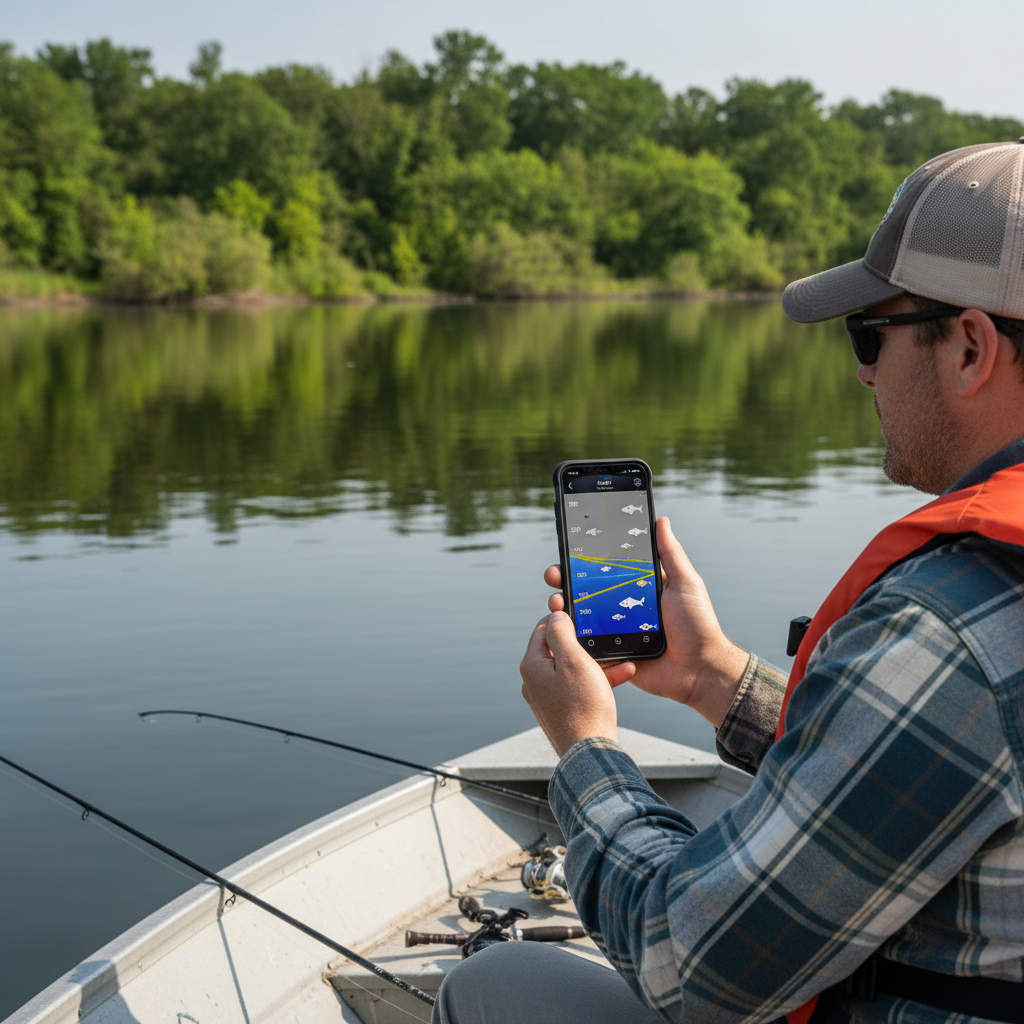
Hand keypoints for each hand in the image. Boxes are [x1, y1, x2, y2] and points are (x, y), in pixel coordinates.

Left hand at [520, 611, 617, 756]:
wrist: (590, 752)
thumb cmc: (583, 706)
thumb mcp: (574, 660)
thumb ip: (562, 633)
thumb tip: (555, 615)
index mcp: (532, 666)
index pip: (543, 629)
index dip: (563, 618)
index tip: (582, 612)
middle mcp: (535, 681)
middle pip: (559, 649)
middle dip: (585, 642)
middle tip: (603, 634)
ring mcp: (548, 698)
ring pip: (573, 668)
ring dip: (597, 660)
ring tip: (620, 656)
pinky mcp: (562, 710)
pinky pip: (579, 686)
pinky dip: (597, 679)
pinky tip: (622, 674)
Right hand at [543, 517, 748, 727]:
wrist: (700, 671)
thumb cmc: (698, 625)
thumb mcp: (685, 584)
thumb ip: (671, 554)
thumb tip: (661, 520)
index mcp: (636, 588)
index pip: (606, 569)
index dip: (585, 559)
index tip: (569, 548)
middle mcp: (621, 607)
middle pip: (585, 591)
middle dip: (564, 580)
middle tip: (554, 574)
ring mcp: (614, 632)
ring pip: (580, 617)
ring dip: (562, 607)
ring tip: (555, 601)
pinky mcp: (611, 655)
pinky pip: (585, 646)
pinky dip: (570, 637)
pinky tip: (559, 628)